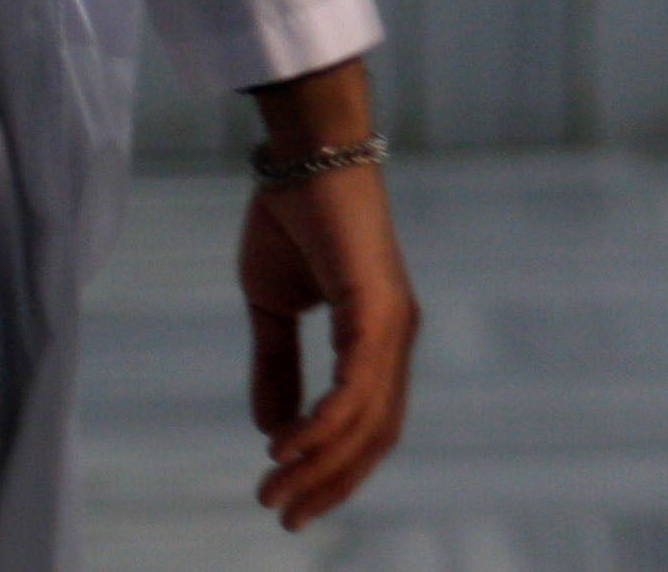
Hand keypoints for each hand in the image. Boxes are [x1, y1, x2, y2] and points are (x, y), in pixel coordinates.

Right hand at [239, 60, 418, 529]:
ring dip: (320, 464)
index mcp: (378, 336)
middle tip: (285, 517)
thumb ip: (277, 365)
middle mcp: (395, 337)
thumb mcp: (272, 305)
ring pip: (367, 420)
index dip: (333, 467)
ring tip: (275, 490)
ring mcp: (392, 324)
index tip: (291, 499)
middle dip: (330, 483)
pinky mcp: (377, 309)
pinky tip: (289, 446)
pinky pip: (356, 386)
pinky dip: (324, 424)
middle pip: (375, 435)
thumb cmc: (293, 215)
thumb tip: (272, 429)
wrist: (305, 150)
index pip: (368, 423)